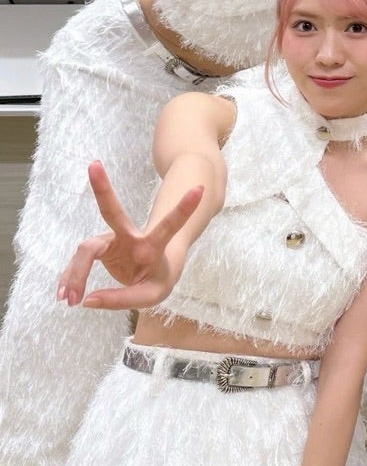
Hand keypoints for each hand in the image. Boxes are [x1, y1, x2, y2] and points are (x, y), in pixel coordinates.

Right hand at [56, 161, 203, 310]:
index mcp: (153, 246)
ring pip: (85, 252)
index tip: (200, 188)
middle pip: (113, 213)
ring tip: (67, 299)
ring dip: (75, 276)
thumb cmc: (157, 280)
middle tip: (93, 165)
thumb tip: (88, 300)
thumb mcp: (151, 296)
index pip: (169, 225)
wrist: (148, 272)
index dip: (184, 207)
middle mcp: (130, 237)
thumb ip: (123, 299)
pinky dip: (70, 281)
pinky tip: (66, 295)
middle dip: (103, 189)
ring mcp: (112, 240)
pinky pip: (77, 264)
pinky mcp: (97, 249)